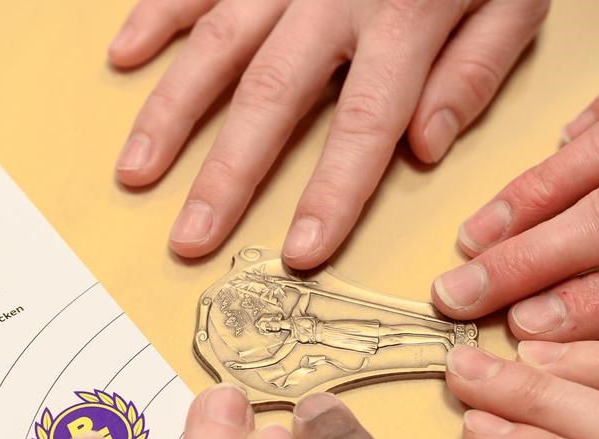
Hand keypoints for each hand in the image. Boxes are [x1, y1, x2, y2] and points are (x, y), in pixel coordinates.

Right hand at [108, 0, 550, 266]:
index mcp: (406, 19)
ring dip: (171, 113)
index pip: (365, 125)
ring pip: (217, 44)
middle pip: (271, 97)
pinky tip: (124, 57)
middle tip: (188, 240)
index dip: (332, 194)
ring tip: (135, 173)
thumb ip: (475, 71)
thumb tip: (424, 150)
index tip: (301, 253)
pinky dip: (157, 14)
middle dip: (226, 176)